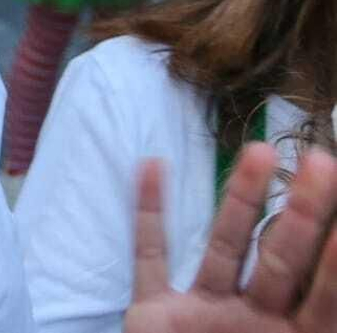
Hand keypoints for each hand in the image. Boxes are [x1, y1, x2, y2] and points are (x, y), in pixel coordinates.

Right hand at [123, 145, 336, 331]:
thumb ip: (314, 321)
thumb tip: (330, 281)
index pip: (322, 297)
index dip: (334, 262)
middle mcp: (252, 320)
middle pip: (281, 259)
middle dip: (304, 212)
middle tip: (322, 162)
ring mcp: (204, 311)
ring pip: (225, 247)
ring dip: (241, 198)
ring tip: (259, 150)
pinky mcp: (155, 310)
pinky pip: (151, 257)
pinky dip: (148, 212)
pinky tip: (153, 166)